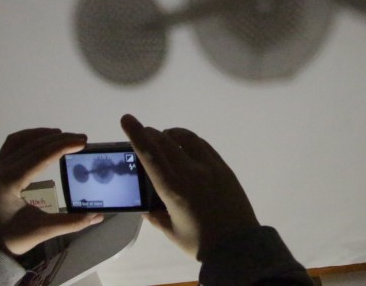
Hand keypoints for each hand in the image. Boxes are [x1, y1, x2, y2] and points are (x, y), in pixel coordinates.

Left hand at [0, 129, 103, 255]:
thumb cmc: (13, 237)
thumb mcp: (42, 230)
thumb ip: (71, 222)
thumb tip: (98, 217)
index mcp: (10, 183)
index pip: (40, 157)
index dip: (63, 147)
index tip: (83, 142)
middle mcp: (1, 170)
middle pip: (33, 145)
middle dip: (59, 139)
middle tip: (82, 140)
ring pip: (21, 140)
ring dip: (43, 135)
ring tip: (65, 136)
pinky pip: (13, 144)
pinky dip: (30, 137)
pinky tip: (44, 139)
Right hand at [121, 114, 259, 259]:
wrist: (237, 245)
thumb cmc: (200, 242)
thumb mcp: (171, 231)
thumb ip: (155, 215)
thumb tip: (146, 205)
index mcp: (174, 190)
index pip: (151, 155)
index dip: (137, 135)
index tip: (127, 119)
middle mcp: (191, 172)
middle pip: (166, 142)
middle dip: (151, 133)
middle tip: (144, 133)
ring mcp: (210, 167)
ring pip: (187, 138)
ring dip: (171, 133)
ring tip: (164, 137)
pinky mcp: (223, 167)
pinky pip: (203, 145)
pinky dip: (189, 140)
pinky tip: (185, 145)